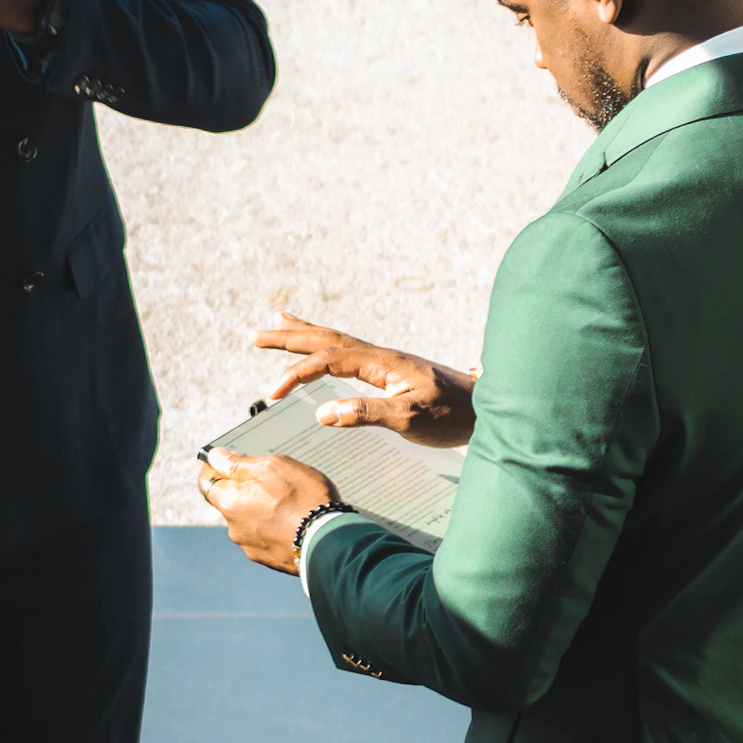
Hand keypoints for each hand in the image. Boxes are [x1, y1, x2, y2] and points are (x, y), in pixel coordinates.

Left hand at [197, 447, 334, 573]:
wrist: (330, 543)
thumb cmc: (303, 500)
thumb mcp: (272, 467)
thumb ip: (239, 463)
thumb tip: (214, 456)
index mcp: (230, 503)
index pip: (207, 481)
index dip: (215, 467)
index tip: (228, 459)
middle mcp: (234, 528)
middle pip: (231, 500)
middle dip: (246, 487)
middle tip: (273, 478)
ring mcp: (251, 546)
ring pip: (250, 518)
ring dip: (262, 508)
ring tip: (291, 501)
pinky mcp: (269, 558)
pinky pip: (266, 535)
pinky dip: (275, 525)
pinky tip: (295, 519)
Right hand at [253, 313, 478, 447]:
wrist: (488, 406)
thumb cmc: (453, 415)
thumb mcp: (410, 419)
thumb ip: (366, 414)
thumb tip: (323, 412)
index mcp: (381, 364)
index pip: (328, 361)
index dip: (297, 373)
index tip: (272, 391)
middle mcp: (380, 355)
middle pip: (325, 339)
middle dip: (289, 338)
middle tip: (254, 336)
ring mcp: (384, 360)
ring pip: (335, 340)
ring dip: (303, 334)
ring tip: (276, 322)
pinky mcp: (390, 369)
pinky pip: (347, 350)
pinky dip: (325, 342)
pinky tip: (322, 347)